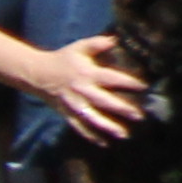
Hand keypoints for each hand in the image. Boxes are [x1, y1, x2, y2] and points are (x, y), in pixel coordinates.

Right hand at [29, 36, 146, 144]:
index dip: (128, 82)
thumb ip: (98, 43)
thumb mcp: (80, 47)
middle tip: (140, 116)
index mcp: (87, 74)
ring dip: (108, 127)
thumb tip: (115, 39)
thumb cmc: (63, 59)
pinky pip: (79, 127)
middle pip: (105, 102)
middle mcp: (82, 91)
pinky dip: (90, 136)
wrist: (37, 74)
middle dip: (123, 109)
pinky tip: (104, 143)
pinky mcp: (67, 114)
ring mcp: (74, 105)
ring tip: (124, 134)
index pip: (111, 78)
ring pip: (92, 119)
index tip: (144, 87)